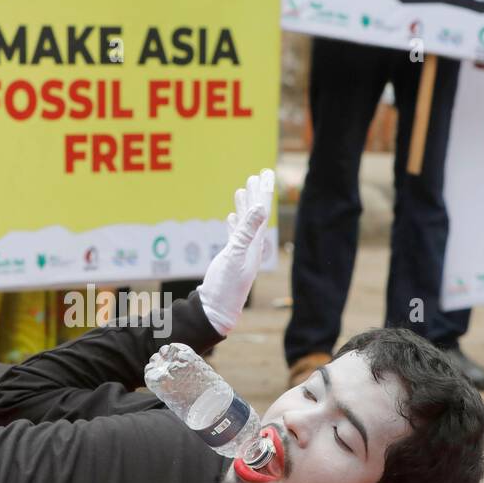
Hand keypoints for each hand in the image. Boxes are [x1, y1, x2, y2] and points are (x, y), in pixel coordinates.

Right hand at [197, 168, 273, 335]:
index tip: (265, 173)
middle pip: (255, 214)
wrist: (218, 308)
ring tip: (243, 189)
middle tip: (258, 174)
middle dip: (256, 194)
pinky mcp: (231, 257)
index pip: (261, 211)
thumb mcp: (236, 256)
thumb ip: (247, 232)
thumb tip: (259, 208)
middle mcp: (251, 246)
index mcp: (255, 243)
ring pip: (244, 222)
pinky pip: (235, 235)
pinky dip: (234, 224)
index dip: (263, 191)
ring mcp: (241, 251)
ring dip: (245, 206)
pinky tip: (231, 216)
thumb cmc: (227, 286)